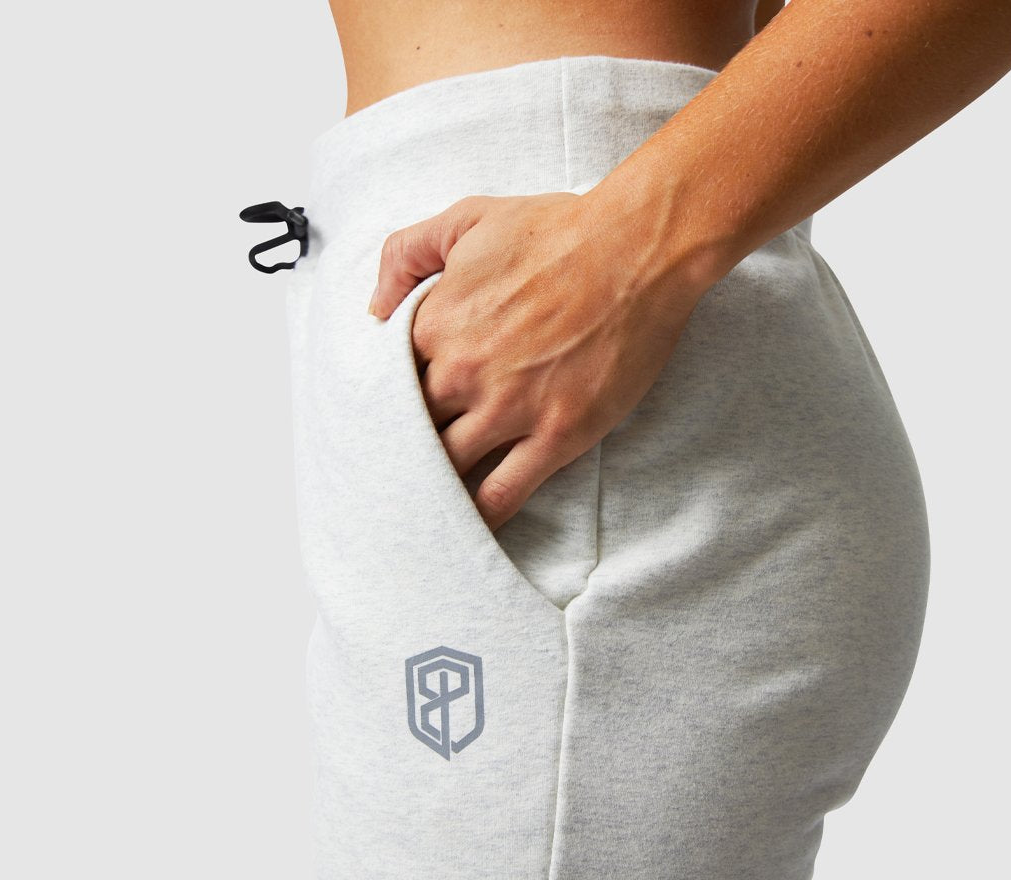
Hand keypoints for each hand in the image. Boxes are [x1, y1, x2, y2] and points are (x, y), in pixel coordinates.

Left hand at [367, 190, 710, 530]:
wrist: (637, 247)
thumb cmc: (558, 231)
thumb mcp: (466, 219)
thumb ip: (405, 255)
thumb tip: (373, 309)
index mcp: (434, 326)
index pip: (387, 384)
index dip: (388, 403)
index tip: (391, 417)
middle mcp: (461, 373)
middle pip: (412, 432)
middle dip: (405, 450)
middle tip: (399, 469)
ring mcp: (509, 409)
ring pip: (449, 467)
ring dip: (435, 487)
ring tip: (427, 505)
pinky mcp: (555, 435)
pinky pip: (503, 493)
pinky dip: (483, 516)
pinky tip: (470, 528)